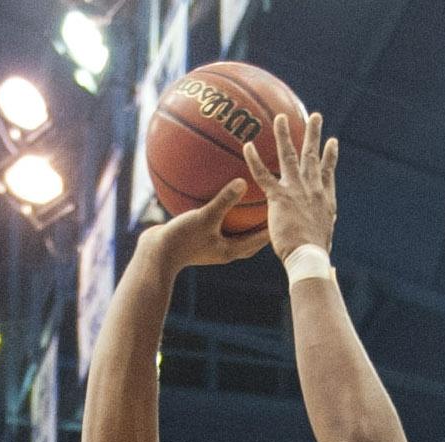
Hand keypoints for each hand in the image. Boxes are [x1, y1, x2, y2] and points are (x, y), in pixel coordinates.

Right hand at [144, 176, 267, 269]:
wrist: (153, 256)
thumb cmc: (180, 240)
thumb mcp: (204, 217)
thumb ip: (225, 200)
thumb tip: (244, 181)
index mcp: (232, 251)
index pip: (262, 239)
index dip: (277, 226)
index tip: (291, 214)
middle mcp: (225, 251)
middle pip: (253, 238)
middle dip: (265, 225)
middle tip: (278, 208)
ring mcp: (213, 247)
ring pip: (236, 232)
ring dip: (244, 219)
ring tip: (253, 203)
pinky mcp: (200, 240)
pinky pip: (218, 225)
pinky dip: (223, 213)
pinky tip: (219, 196)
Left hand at [241, 108, 335, 260]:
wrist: (309, 256)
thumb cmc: (314, 255)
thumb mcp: (322, 240)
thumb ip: (318, 232)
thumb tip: (321, 240)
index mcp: (325, 199)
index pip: (328, 173)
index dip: (330, 156)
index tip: (332, 142)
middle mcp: (313, 189)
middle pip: (313, 156)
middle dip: (314, 134)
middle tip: (315, 116)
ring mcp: (296, 190)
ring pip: (290, 156)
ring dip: (284, 134)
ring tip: (280, 117)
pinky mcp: (280, 197)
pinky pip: (264, 174)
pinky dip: (255, 160)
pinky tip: (248, 146)